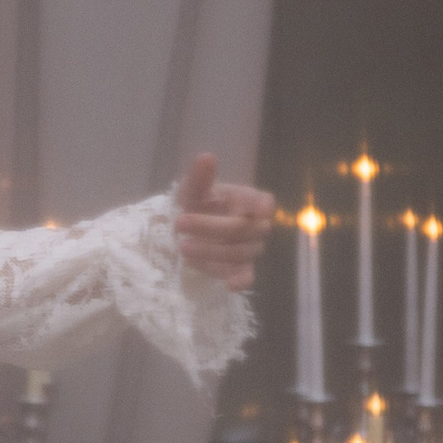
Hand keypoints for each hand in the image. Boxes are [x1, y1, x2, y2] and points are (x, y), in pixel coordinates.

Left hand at [175, 152, 275, 291]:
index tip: (260, 208)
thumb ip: (201, 176)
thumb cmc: (198, 204)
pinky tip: (231, 286)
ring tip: (182, 248)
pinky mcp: (241, 268)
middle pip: (240, 228)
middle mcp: (255, 224)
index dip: (262, 205)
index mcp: (248, 200)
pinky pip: (246, 275)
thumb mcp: (194, 189)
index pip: (263, 201)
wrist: (189, 229)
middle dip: (209, 227)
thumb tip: (205, 156)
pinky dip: (241, 280)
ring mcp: (250, 248)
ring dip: (210, 251)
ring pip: (238, 252)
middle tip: (178, 224)